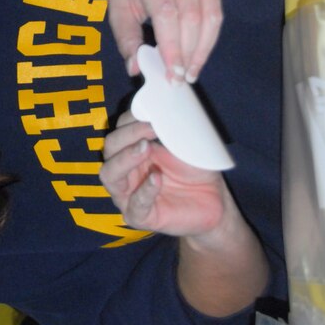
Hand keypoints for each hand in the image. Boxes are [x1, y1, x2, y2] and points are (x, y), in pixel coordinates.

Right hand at [99, 111, 225, 236]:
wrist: (215, 201)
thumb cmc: (196, 169)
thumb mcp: (184, 143)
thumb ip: (170, 128)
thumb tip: (163, 107)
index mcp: (131, 149)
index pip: (118, 130)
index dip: (131, 119)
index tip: (152, 113)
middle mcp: (124, 170)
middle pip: (109, 148)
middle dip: (126, 136)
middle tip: (149, 129)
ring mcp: (127, 194)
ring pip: (109, 175)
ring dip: (125, 159)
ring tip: (145, 148)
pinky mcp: (139, 217)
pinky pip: (134, 205)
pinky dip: (145, 190)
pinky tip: (157, 178)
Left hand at [108, 0, 222, 82]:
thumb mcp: (117, 4)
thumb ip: (126, 37)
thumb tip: (136, 68)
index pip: (166, 12)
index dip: (172, 46)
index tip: (173, 73)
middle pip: (191, 16)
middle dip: (189, 52)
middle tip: (182, 78)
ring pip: (211, 14)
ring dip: (204, 48)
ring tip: (192, 70)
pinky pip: (218, 7)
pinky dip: (210, 34)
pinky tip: (199, 50)